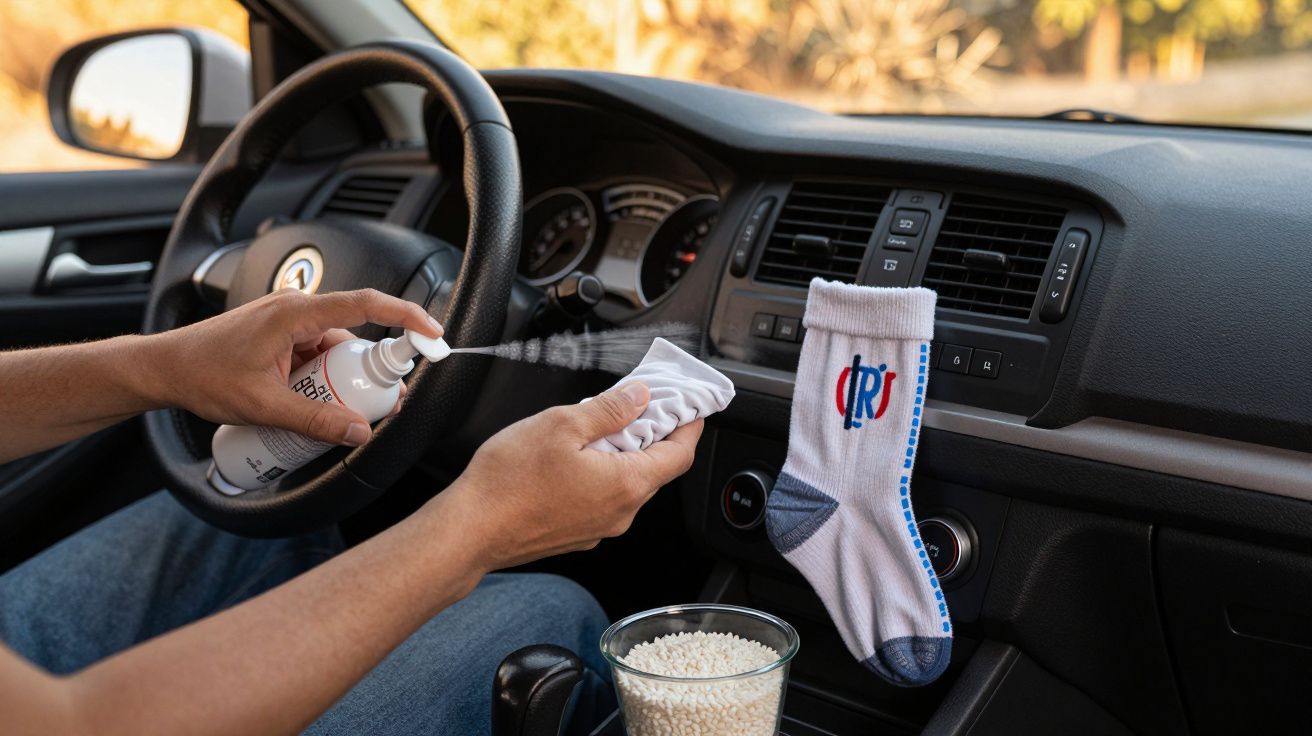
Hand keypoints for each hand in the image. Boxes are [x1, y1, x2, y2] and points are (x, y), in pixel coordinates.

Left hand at [147, 288, 440, 445]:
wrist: (162, 369)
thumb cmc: (201, 375)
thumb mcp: (263, 405)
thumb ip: (315, 421)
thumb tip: (359, 431)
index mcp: (295, 313)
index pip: (366, 305)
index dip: (406, 316)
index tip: (432, 333)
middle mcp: (295, 310)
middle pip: (356, 332)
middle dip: (374, 368)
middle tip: (385, 400)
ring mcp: (288, 322)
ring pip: (337, 347)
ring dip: (344, 377)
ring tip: (335, 411)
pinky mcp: (282, 336)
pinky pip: (319, 353)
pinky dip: (325, 377)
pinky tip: (314, 402)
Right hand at [437, 383, 703, 571]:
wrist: (470, 530)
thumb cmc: (509, 481)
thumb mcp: (563, 424)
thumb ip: (610, 409)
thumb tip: (641, 397)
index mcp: (627, 484)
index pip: (680, 454)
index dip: (689, 425)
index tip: (690, 405)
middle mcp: (620, 513)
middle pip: (655, 468)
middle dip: (653, 434)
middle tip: (640, 403)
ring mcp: (599, 527)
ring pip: (626, 483)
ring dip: (623, 453)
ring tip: (597, 425)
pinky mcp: (577, 534)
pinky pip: (603, 498)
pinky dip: (602, 474)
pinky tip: (575, 456)